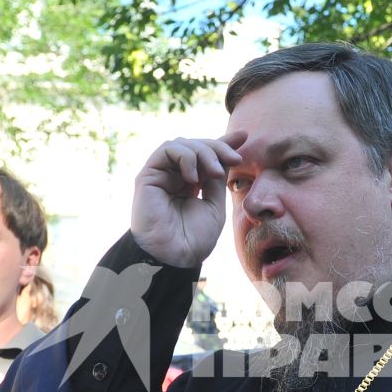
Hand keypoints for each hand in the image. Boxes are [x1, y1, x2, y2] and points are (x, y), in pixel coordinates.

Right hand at [131, 135, 243, 267]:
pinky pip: (167, 150)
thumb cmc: (194, 238)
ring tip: (215, 172)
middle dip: (218, 147)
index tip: (243, 135)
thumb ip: (216, 179)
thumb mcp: (214, 204)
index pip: (206, 156)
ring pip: (183, 143)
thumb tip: (225, 155)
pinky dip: (185, 156)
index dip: (223, 143)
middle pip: (196, 145)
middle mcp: (174, 176)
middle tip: (235, 158)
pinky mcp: (148, 175)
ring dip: (204, 152)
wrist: (175, 256)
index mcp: (190, 183)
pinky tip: (193, 177)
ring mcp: (161, 174)